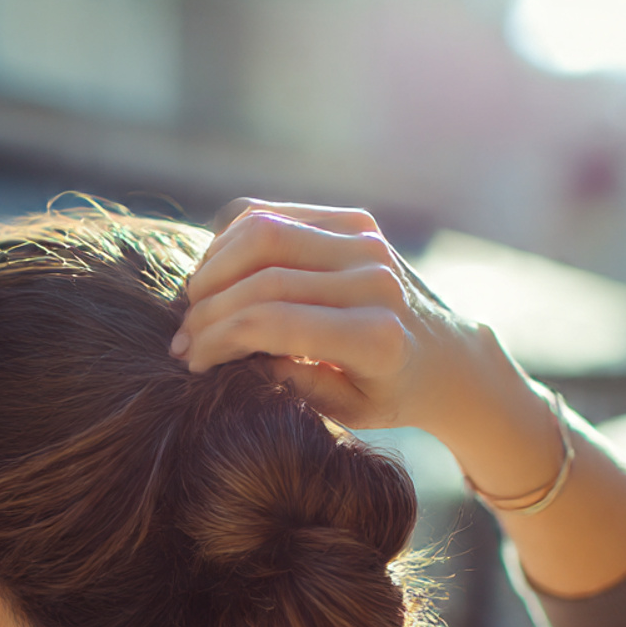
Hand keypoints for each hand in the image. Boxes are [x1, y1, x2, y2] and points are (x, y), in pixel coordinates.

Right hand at [172, 198, 520, 440]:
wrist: (445, 357)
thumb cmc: (386, 394)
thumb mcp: (344, 411)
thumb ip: (292, 384)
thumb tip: (234, 352)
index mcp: (375, 337)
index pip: (271, 323)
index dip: (216, 339)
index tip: (189, 362)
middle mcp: (375, 281)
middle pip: (261, 277)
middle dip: (207, 309)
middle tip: (180, 340)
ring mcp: (367, 243)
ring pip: (262, 233)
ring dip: (213, 268)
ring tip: (193, 306)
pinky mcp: (357, 221)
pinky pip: (276, 215)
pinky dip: (234, 239)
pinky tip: (217, 274)